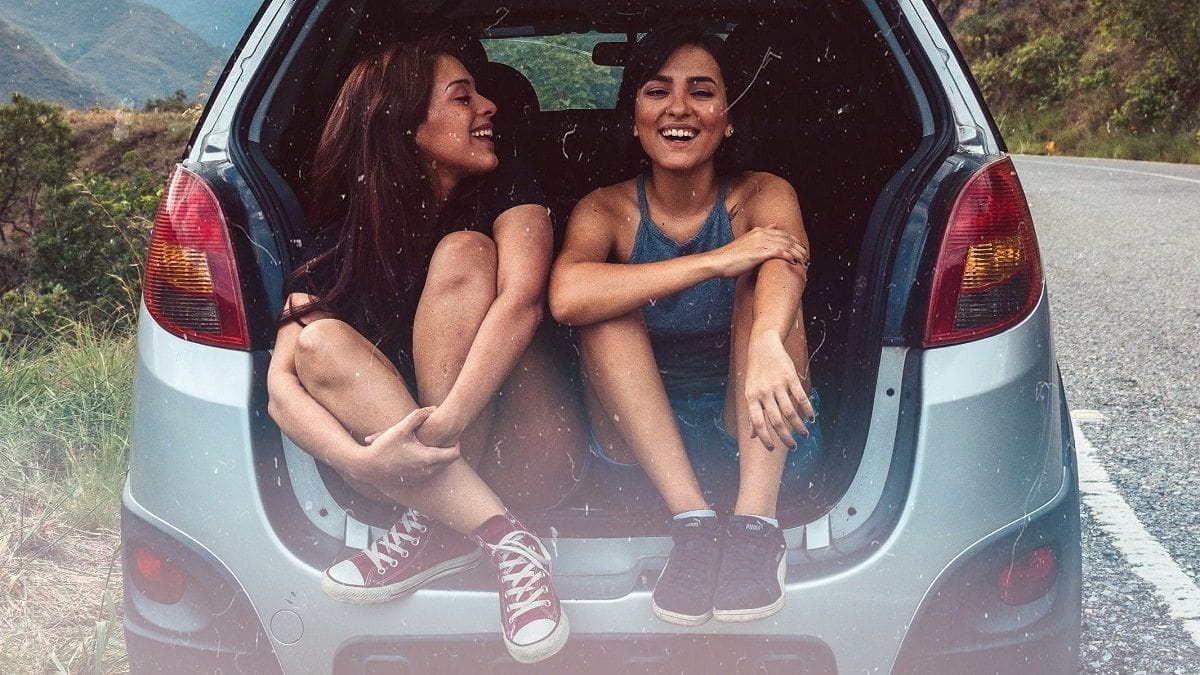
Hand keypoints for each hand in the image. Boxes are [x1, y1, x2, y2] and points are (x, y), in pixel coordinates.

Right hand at [355, 406, 459, 487]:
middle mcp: (428, 471)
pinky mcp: (414, 483)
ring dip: (439, 458)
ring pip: (440, 469)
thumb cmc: (384, 447)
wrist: (367, 467)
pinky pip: (429, 474)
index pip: (455, 454)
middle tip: (443, 439)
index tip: (451, 436)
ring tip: (432, 445)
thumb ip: (418, 416)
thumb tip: (433, 407)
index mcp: (428, 458)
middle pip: (449, 462)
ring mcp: (421, 479)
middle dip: (448, 450)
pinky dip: (430, 466)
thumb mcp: (400, 428)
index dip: (456, 443)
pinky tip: (421, 455)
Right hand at [707, 224, 808, 277]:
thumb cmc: (730, 256)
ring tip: (803, 261)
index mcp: (758, 231)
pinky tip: (793, 262)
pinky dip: (788, 257)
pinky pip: (779, 253)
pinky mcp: (759, 253)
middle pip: (786, 238)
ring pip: (785, 245)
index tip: (800, 247)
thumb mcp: (746, 242)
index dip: (793, 240)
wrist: (718, 261)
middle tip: (806, 255)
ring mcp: (760, 242)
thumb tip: (772, 228)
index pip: (782, 233)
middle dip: (798, 247)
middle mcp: (761, 234)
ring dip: (796, 253)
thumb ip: (759, 236)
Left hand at [744, 331, 814, 451]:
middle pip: (776, 420)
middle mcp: (764, 393)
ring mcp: (778, 385)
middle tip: (793, 446)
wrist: (763, 346)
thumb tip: (753, 436)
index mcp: (752, 398)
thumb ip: (753, 414)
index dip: (764, 437)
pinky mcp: (791, 378)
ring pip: (790, 411)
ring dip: (798, 426)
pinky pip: (801, 397)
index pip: (757, 422)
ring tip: (804, 435)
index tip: (771, 449)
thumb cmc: (756, 373)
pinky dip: (807, 410)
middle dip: (785, 437)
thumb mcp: (750, 392)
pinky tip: (812, 419)